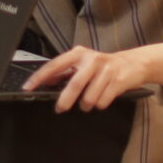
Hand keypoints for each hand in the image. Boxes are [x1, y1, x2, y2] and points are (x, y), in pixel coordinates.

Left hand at [25, 45, 154, 112]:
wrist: (133, 63)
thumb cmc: (103, 65)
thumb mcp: (83, 64)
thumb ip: (65, 72)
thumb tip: (46, 81)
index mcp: (79, 54)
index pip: (55, 65)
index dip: (40, 77)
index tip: (28, 88)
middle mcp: (92, 59)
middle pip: (75, 84)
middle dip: (66, 100)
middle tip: (60, 108)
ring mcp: (107, 70)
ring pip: (89, 97)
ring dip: (86, 104)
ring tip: (88, 102)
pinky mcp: (119, 81)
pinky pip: (103, 101)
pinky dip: (99, 104)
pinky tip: (101, 99)